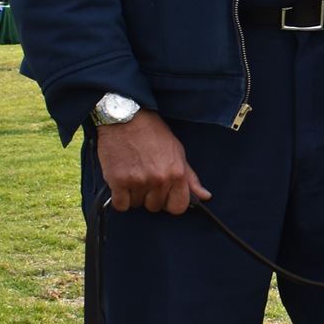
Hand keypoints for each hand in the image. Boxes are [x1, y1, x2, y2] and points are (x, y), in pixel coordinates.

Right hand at [95, 113, 210, 214]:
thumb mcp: (177, 151)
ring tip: (132, 174)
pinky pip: (120, 205)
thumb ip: (190, 178)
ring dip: (133, 195)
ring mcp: (138, 181)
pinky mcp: (118, 181)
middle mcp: (159, 180)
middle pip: (155, 207)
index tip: (164, 195)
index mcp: (177, 174)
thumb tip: (205, 196)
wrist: (125, 116)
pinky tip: (121, 181)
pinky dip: (119, 197)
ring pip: (137, 205)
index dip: (170, 203)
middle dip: (150, 196)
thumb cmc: (152, 132)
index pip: (178, 207)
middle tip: (144, 177)